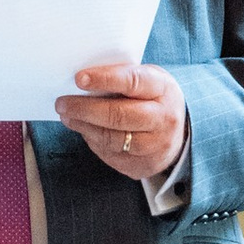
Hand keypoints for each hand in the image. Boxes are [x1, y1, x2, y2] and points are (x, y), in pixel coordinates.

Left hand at [56, 61, 187, 182]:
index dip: (105, 79)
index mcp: (163, 89)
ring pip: (112, 138)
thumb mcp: (149, 80)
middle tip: (62, 103)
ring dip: (83, 126)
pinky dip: (93, 141)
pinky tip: (84, 130)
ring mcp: (155, 146)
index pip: (133, 81)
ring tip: (67, 116)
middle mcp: (163, 119)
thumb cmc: (154, 98)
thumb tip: (82, 79)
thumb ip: (123, 78)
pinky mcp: (144, 165)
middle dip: (85, 109)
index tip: (79, 78)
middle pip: (119, 115)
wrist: (181, 133)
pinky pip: (111, 154)